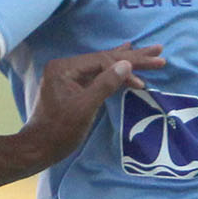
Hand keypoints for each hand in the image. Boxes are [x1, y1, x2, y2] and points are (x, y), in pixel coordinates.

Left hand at [12, 43, 163, 170]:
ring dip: (126, 62)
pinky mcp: (73, 87)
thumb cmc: (60, 131)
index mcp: (64, 68)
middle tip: (159, 50)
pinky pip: (97, 75)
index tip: (148, 73)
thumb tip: (126, 64)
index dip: (128, 65)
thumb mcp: (85, 108)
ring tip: (147, 53)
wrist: (39, 149)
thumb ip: (105, 84)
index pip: (103, 60)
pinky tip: (123, 64)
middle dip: (133, 57)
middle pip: (105, 59)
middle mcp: (65, 67)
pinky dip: (114, 72)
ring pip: (103, 66)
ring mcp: (68, 77)